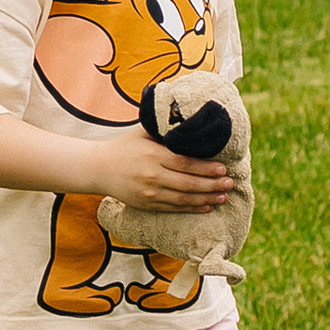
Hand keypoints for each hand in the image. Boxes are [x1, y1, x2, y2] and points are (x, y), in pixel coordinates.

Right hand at [87, 136, 233, 210]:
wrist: (99, 168)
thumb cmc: (124, 147)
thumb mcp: (142, 133)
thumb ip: (165, 130)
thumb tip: (190, 120)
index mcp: (153, 155)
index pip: (185, 163)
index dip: (206, 168)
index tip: (224, 168)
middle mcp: (153, 175)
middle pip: (188, 183)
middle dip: (212, 185)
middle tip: (231, 184)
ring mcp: (150, 192)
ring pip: (184, 199)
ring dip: (207, 199)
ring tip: (224, 197)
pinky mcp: (148, 204)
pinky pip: (174, 208)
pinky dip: (192, 209)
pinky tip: (207, 207)